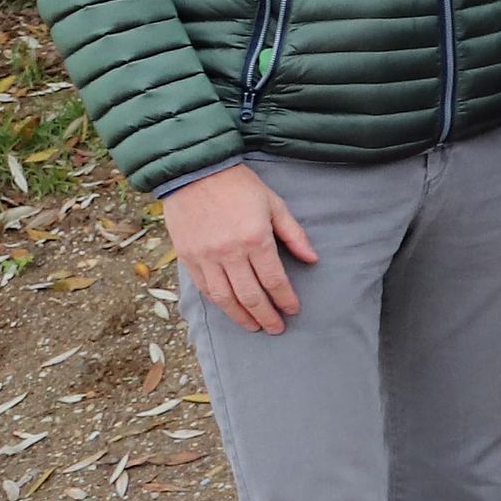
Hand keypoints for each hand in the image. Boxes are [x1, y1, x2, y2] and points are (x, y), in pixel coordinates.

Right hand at [163, 165, 315, 336]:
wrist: (194, 171)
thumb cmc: (239, 186)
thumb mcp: (274, 204)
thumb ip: (293, 234)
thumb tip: (312, 259)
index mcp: (255, 238)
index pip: (274, 279)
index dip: (285, 299)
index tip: (293, 310)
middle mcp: (230, 252)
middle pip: (250, 295)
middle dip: (266, 315)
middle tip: (276, 328)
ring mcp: (206, 256)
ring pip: (225, 298)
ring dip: (241, 316)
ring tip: (254, 327)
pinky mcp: (188, 257)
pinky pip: (205, 288)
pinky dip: (218, 303)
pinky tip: (230, 309)